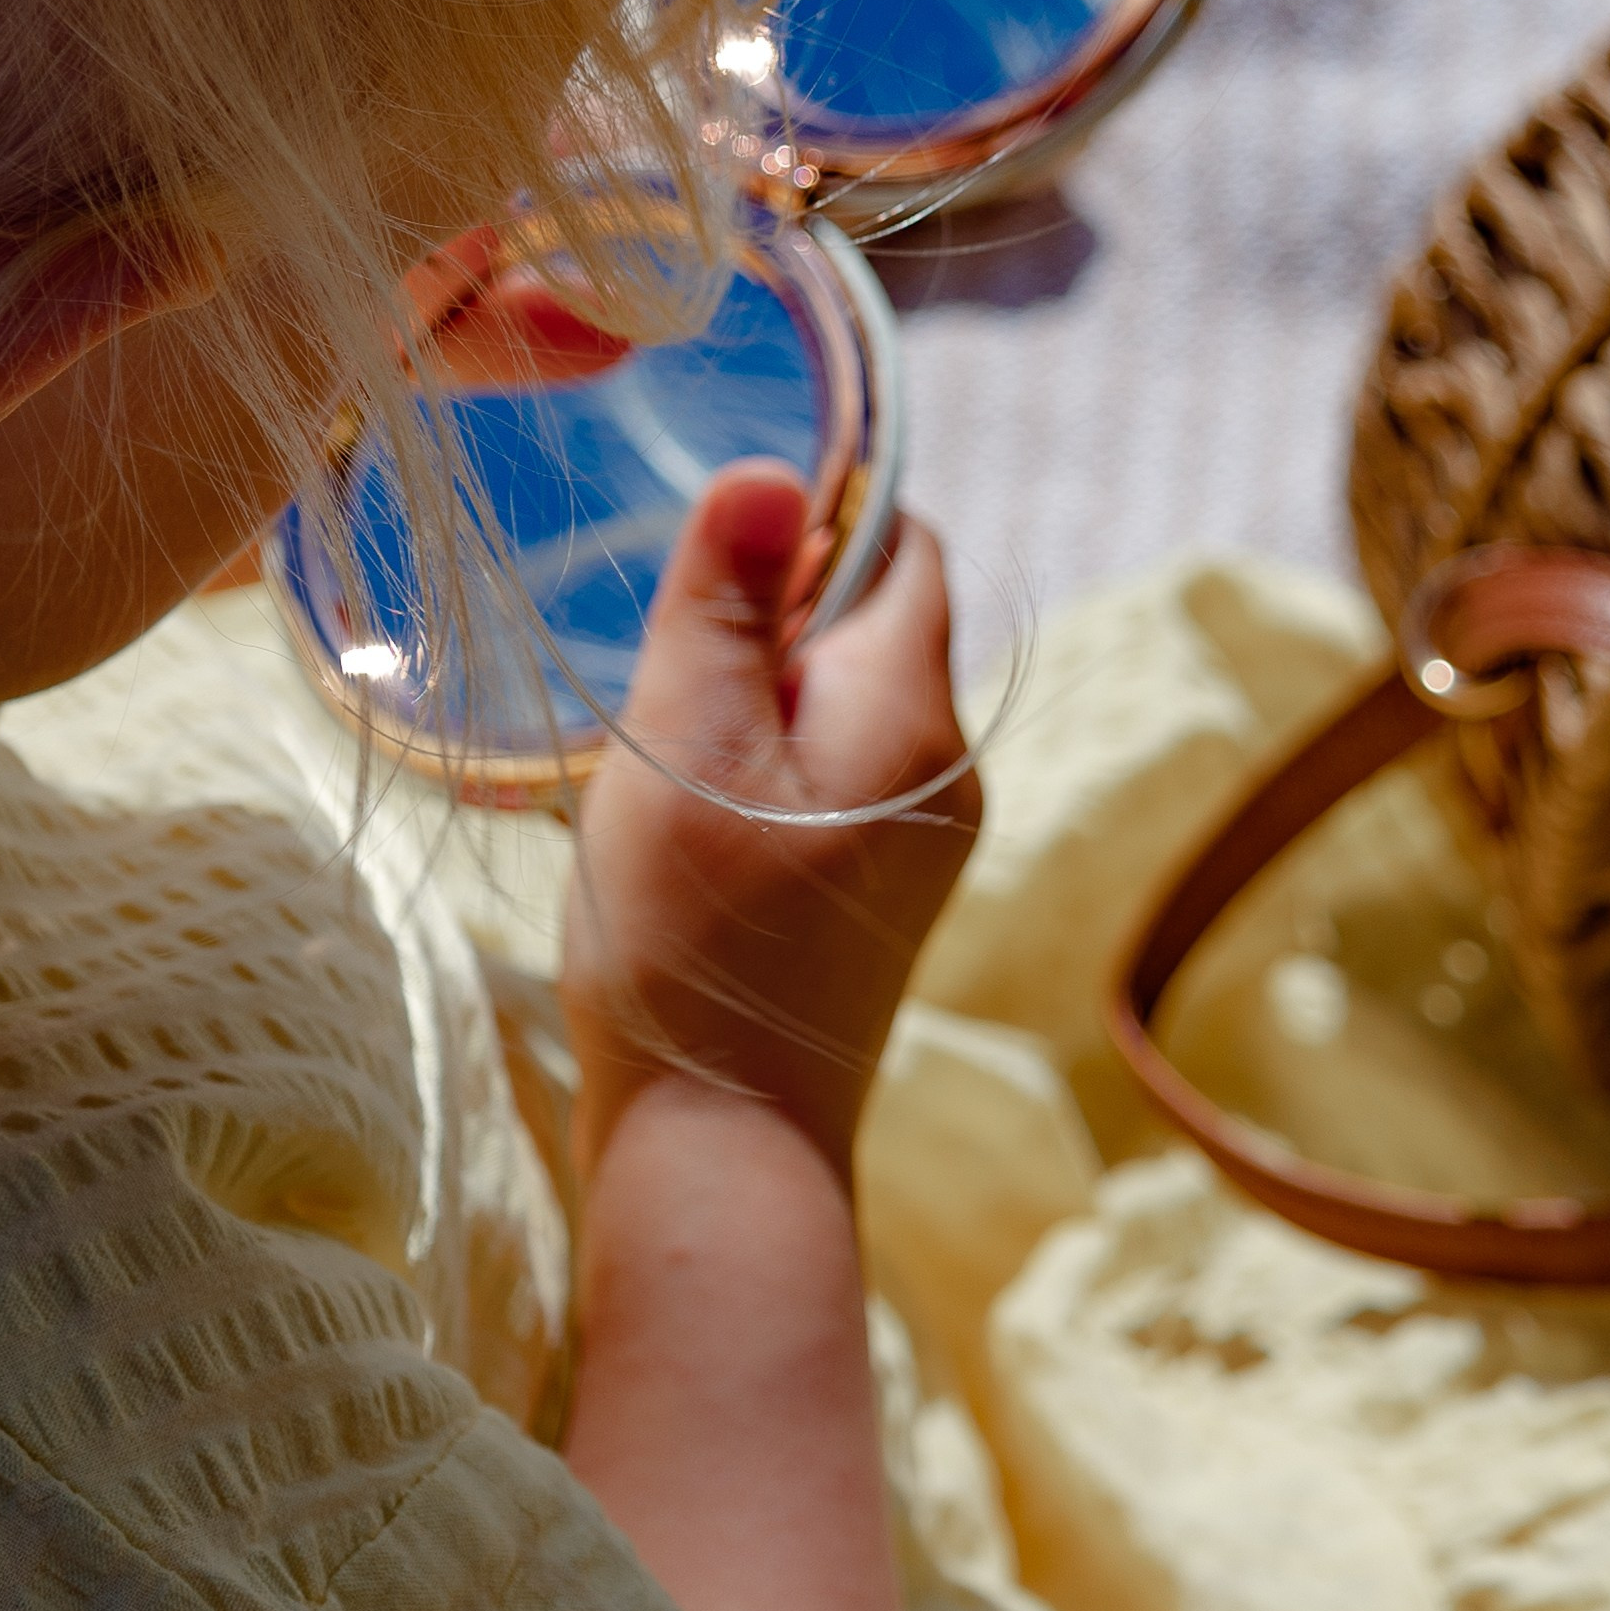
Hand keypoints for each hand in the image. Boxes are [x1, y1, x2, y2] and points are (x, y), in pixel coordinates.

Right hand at [563, 464, 977, 1182]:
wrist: (722, 1143)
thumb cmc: (688, 938)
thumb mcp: (681, 741)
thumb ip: (723, 600)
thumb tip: (774, 467)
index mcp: (913, 712)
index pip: (901, 541)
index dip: (809, 522)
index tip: (704, 572)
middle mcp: (947, 768)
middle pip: (869, 620)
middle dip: (764, 620)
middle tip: (663, 686)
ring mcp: (922, 840)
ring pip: (839, 701)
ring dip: (750, 701)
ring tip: (665, 763)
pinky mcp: (878, 895)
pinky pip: (828, 775)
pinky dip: (758, 768)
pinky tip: (686, 823)